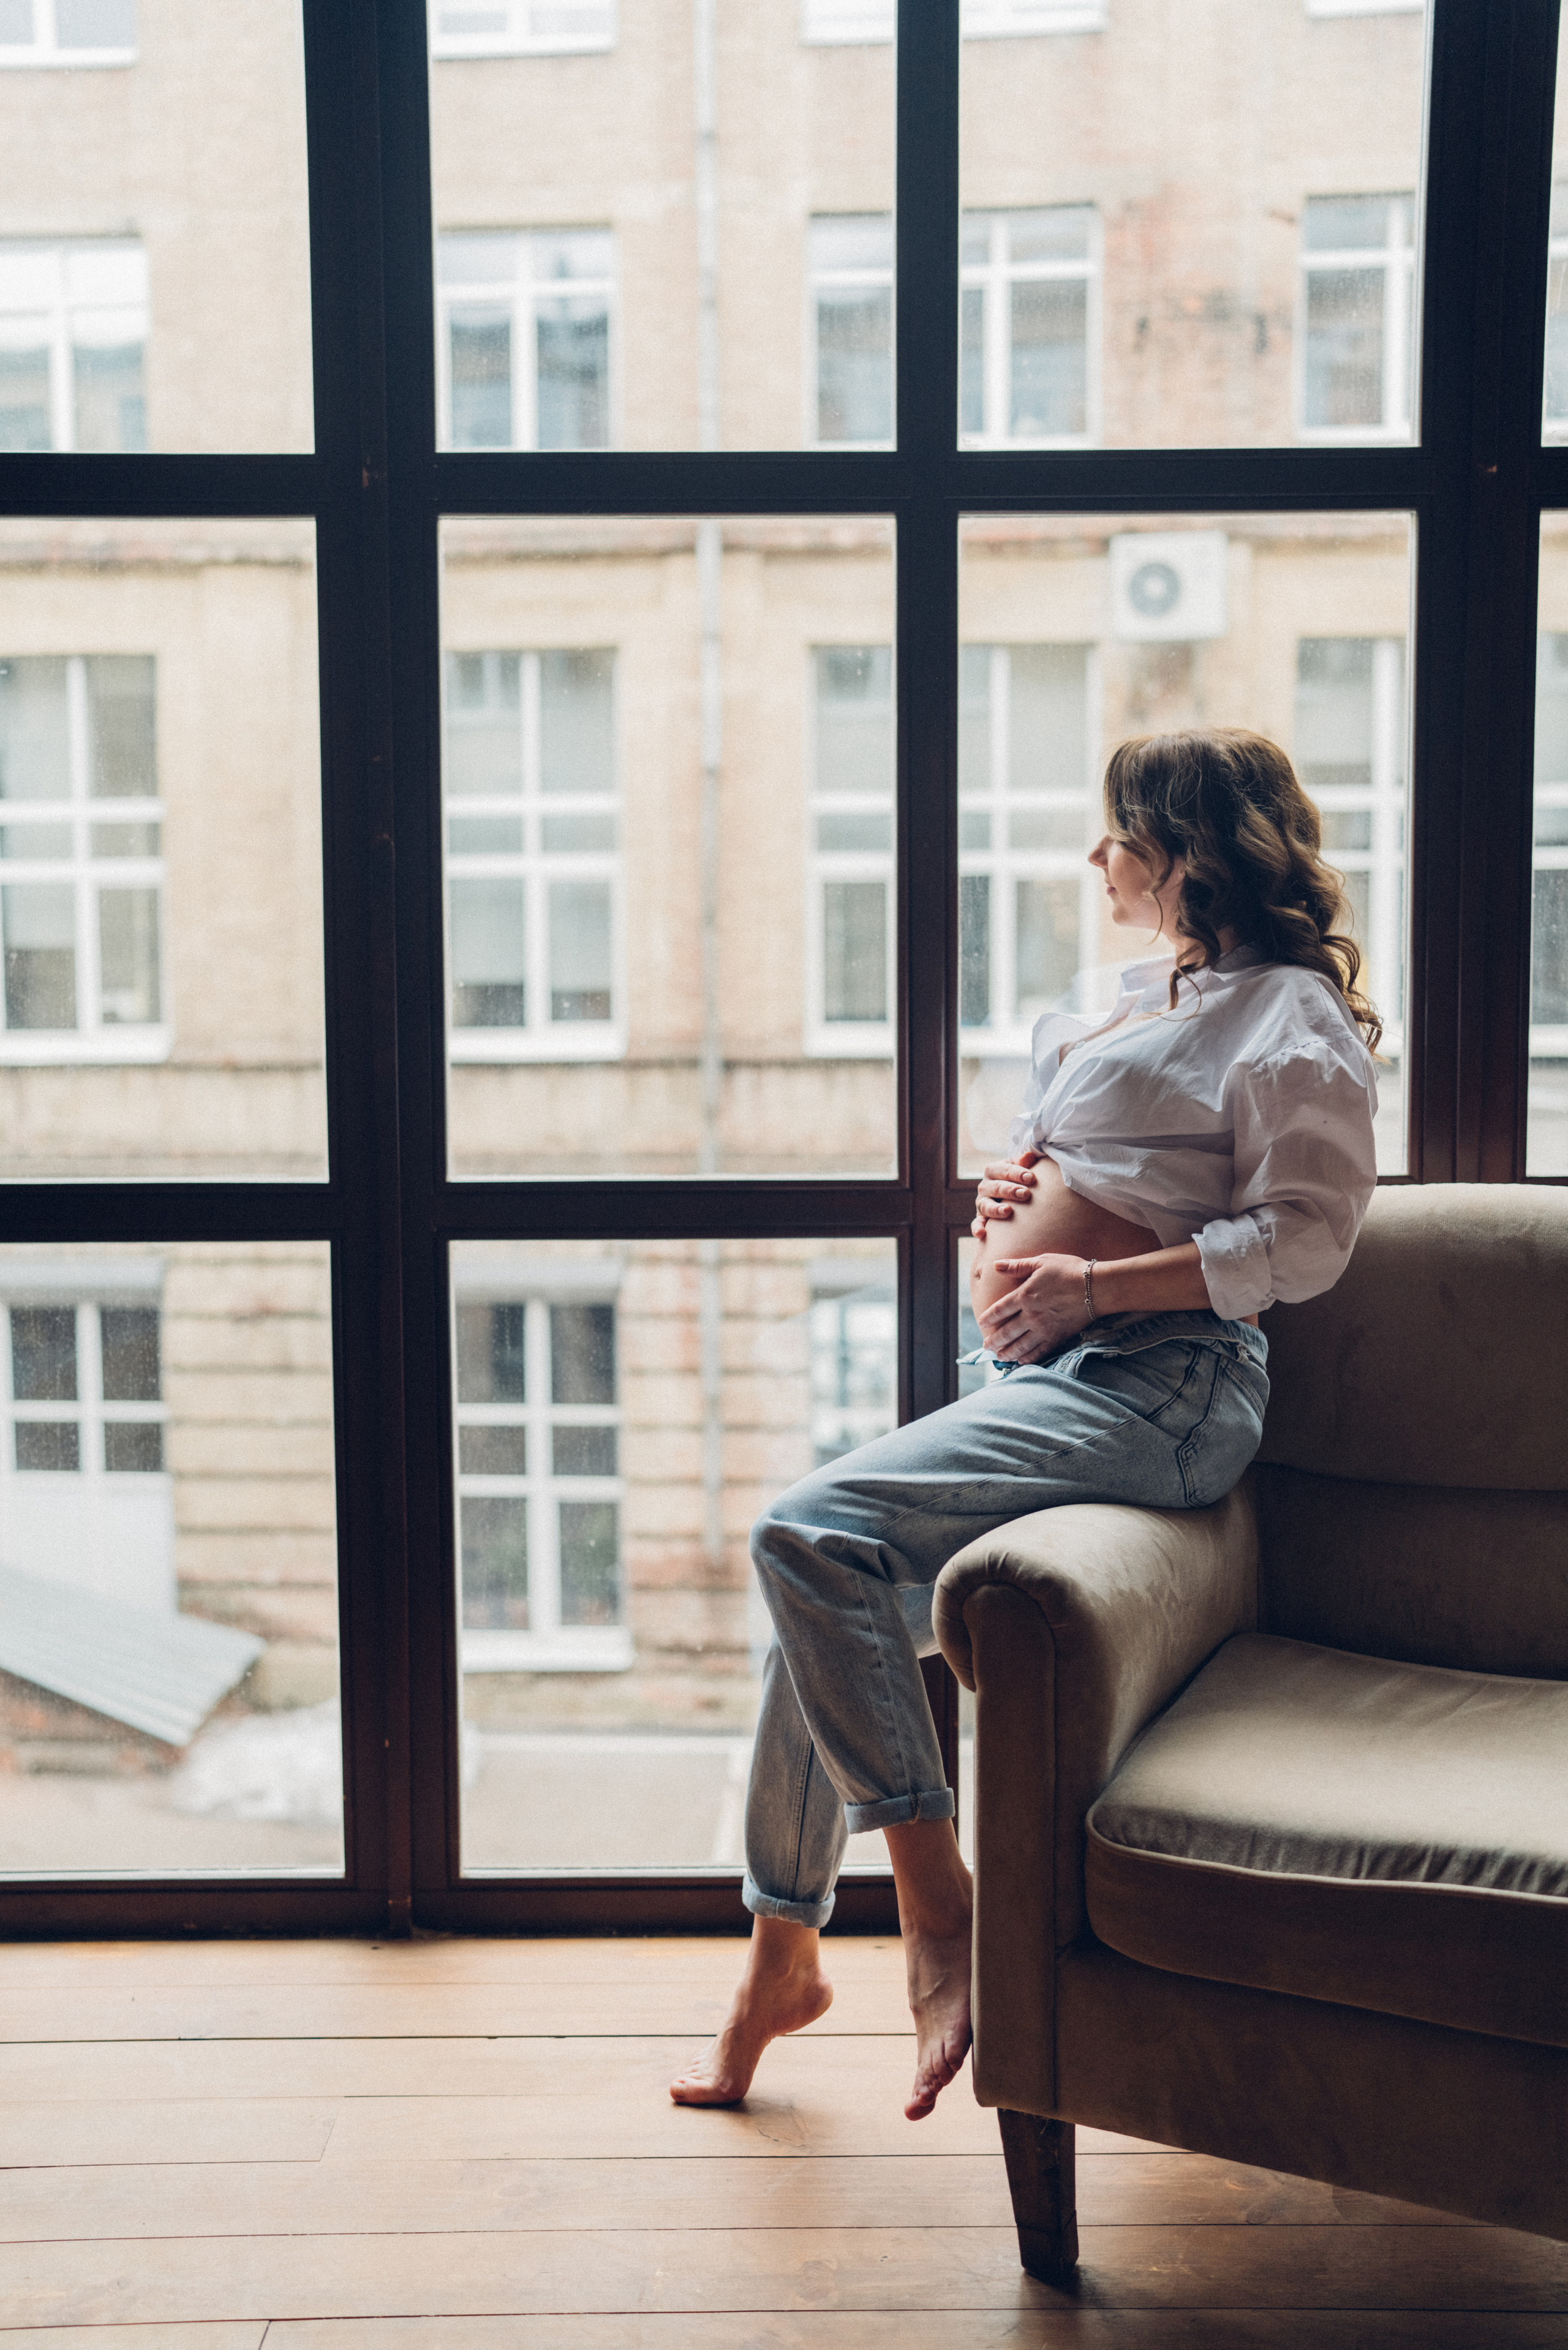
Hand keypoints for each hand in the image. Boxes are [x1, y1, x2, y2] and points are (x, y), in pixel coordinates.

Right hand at [970, 1148, 1041, 1239]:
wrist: (1008, 1193)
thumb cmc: (1017, 1179)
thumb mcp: (1019, 1168)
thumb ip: (1023, 1163)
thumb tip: (1029, 1156)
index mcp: (993, 1170)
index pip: (1004, 1170)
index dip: (1017, 1173)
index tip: (1031, 1178)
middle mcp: (984, 1186)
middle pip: (996, 1187)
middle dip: (1010, 1190)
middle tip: (1026, 1194)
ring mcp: (982, 1202)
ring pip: (986, 1205)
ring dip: (996, 1209)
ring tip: (1008, 1211)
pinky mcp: (981, 1218)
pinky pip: (977, 1223)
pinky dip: (977, 1228)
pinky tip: (981, 1233)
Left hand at [976, 1252, 1090, 1364]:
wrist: (1096, 1287)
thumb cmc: (1070, 1270)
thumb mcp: (1042, 1261)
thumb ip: (1018, 1266)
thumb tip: (996, 1264)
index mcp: (1024, 1295)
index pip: (999, 1310)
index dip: (988, 1317)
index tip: (981, 1323)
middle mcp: (1031, 1315)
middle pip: (1006, 1332)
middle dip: (994, 1341)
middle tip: (986, 1347)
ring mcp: (1044, 1328)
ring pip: (1020, 1345)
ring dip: (1007, 1352)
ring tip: (999, 1357)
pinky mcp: (1058, 1337)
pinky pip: (1040, 1352)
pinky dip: (1029, 1358)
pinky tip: (1022, 1361)